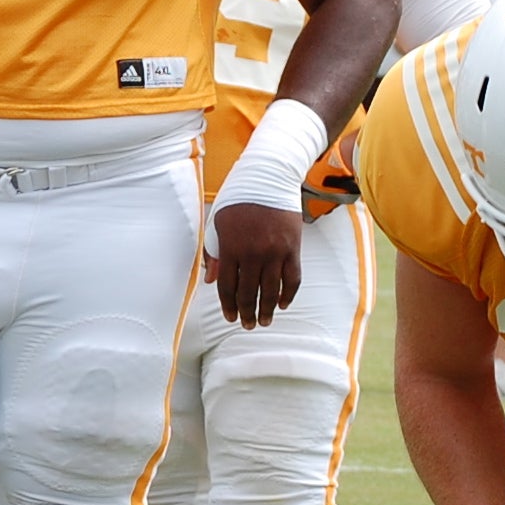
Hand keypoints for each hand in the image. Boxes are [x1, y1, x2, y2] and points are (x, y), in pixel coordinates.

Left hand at [210, 201, 301, 328]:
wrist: (268, 179)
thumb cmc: (238, 202)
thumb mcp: (218, 224)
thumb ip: (214, 253)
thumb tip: (212, 281)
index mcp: (231, 248)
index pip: (228, 286)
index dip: (229, 306)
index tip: (230, 317)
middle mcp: (253, 253)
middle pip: (249, 293)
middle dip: (247, 313)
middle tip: (248, 325)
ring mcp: (275, 252)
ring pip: (272, 290)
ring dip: (268, 310)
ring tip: (265, 321)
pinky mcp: (293, 249)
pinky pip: (292, 279)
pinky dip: (289, 294)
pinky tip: (283, 304)